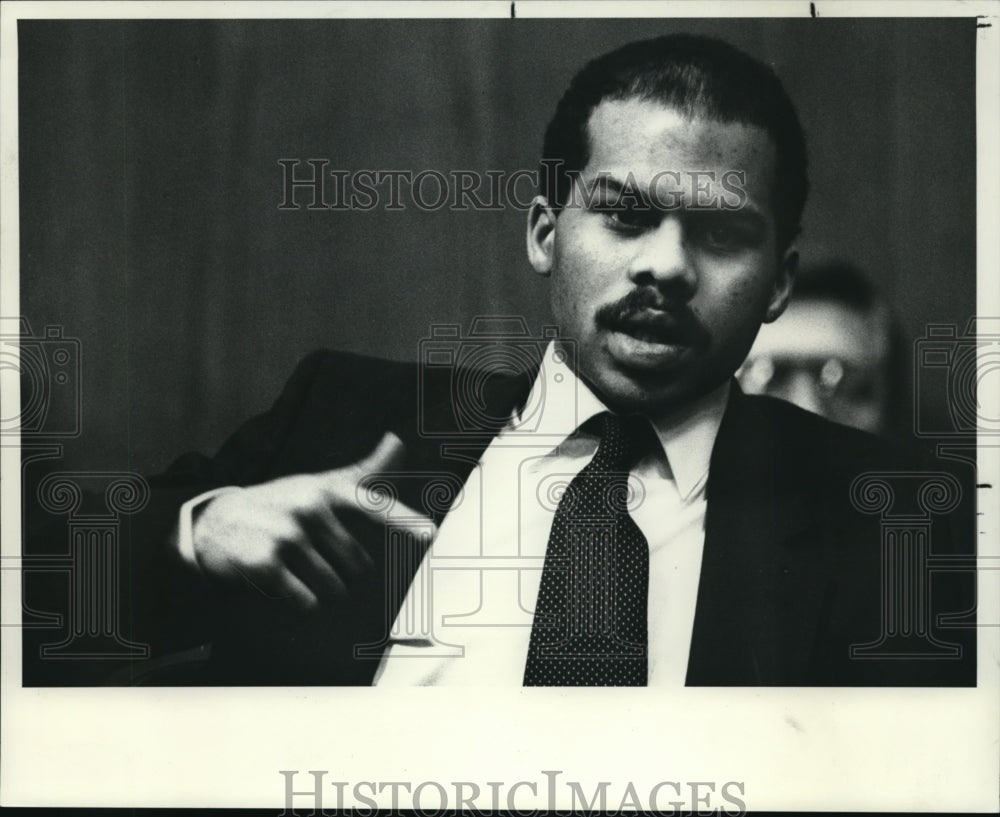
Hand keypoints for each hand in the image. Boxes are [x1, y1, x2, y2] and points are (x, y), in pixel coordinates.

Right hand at [192, 432, 434, 611]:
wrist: (216, 523)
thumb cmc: (284, 503)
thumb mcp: (323, 484)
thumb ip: (367, 470)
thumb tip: (398, 439)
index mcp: (330, 491)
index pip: (374, 507)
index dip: (404, 522)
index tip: (430, 535)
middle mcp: (311, 509)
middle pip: (359, 569)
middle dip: (342, 573)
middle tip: (313, 556)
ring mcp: (288, 536)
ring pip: (335, 590)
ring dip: (322, 592)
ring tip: (298, 569)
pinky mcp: (266, 564)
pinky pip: (307, 603)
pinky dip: (300, 603)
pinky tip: (282, 583)